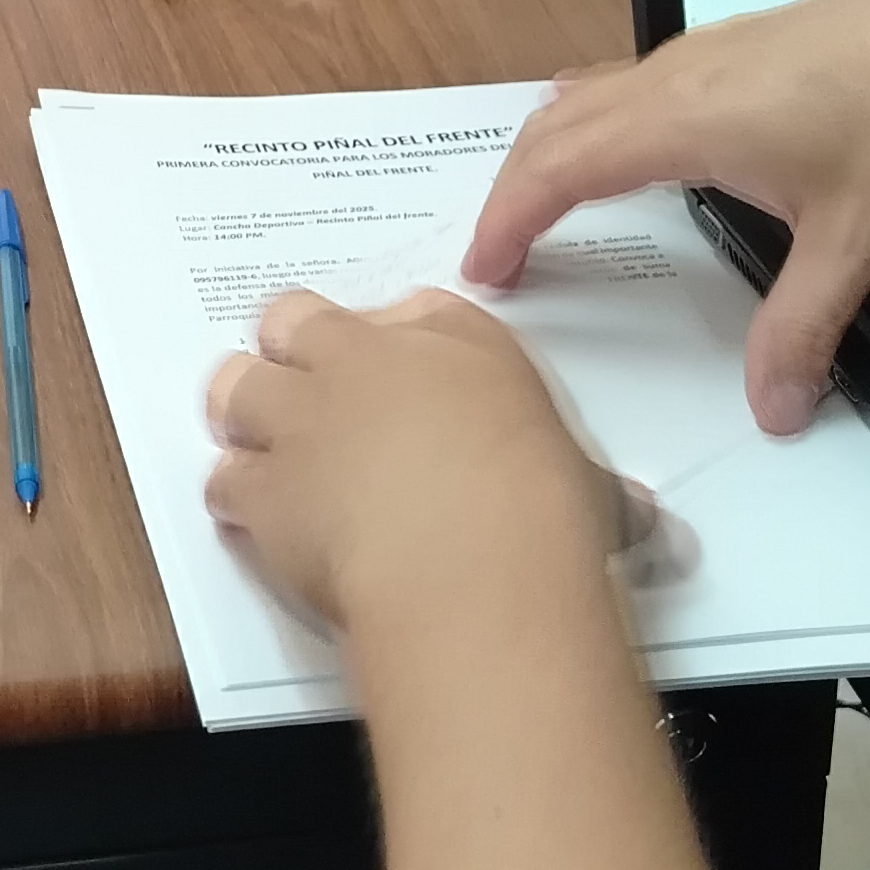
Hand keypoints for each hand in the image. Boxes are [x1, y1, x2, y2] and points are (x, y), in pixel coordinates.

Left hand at [204, 289, 627, 636]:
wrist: (471, 561)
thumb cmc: (541, 509)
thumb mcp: (588, 486)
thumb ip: (599, 493)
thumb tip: (646, 521)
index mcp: (453, 341)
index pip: (412, 309)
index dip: (394, 342)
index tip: (397, 371)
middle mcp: (366, 359)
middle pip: (294, 320)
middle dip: (291, 351)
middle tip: (308, 399)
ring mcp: (302, 416)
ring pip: (235, 385)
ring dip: (243, 416)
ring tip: (261, 449)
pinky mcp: (261, 482)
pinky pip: (224, 477)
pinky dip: (237, 498)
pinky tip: (258, 522)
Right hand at [463, 0, 869, 432]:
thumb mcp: (856, 240)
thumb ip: (803, 328)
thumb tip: (772, 412)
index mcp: (682, 119)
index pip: (559, 169)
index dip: (508, 219)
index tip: (484, 271)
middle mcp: (679, 74)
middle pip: (560, 124)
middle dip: (516, 186)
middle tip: (501, 250)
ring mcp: (713, 49)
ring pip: (598, 91)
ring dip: (558, 144)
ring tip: (548, 196)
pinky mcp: (748, 39)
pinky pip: (639, 77)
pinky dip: (604, 116)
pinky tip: (643, 140)